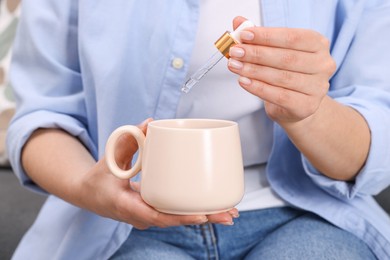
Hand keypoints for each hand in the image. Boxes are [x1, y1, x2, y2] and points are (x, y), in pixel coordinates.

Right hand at [77, 119, 237, 228]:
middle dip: (204, 217)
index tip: (202, 215)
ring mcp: (149, 216)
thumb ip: (128, 140)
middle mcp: (141, 216)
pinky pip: (176, 213)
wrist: (89, 195)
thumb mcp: (110, 157)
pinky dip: (195, 211)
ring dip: (205, 216)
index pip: (156, 216)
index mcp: (127, 206)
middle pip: (176, 220)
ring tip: (230, 212)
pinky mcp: (154, 211)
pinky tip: (215, 208)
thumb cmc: (98, 178)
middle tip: (229, 214)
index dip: (180, 217)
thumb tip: (150, 123)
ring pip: (179, 219)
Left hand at [228, 17, 335, 127]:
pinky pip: (280, 96)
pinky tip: (244, 81)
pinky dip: (259, 88)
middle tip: (235, 52)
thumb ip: (259, 37)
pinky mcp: (307, 106)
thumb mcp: (274, 52)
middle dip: (256, 54)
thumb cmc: (286, 73)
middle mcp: (323, 64)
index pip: (292, 37)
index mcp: (318, 44)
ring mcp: (318, 87)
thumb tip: (238, 22)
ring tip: (235, 66)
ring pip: (282, 77)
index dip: (266, 36)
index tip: (244, 35)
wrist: (296, 105)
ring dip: (254, 71)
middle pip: (286, 58)